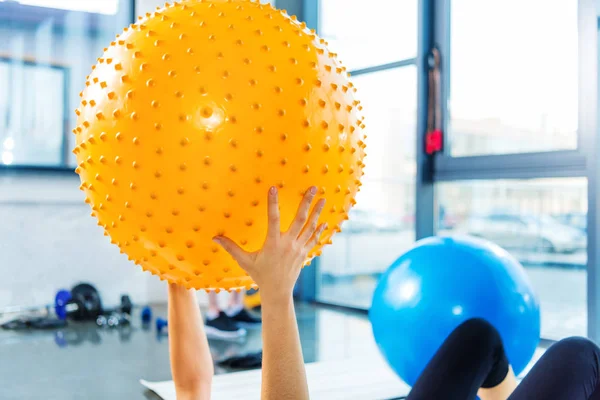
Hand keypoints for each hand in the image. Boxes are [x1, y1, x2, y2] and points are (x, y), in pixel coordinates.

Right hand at [213, 186, 325, 301]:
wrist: (277, 292)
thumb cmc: (260, 275)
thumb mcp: (245, 261)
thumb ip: (231, 248)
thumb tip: (214, 237)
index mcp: (273, 243)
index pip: (273, 219)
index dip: (273, 203)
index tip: (273, 188)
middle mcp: (288, 244)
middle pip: (300, 219)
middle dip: (307, 202)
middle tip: (313, 188)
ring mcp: (298, 249)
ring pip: (310, 227)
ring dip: (317, 212)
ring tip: (324, 199)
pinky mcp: (303, 253)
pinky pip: (313, 239)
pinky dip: (319, 230)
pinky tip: (325, 221)